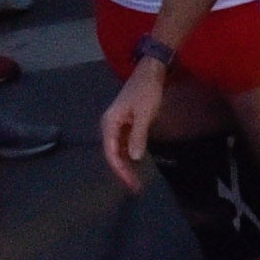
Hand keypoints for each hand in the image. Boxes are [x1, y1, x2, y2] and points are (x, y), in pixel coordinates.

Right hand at [99, 60, 167, 189]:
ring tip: (135, 181)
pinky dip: (129, 155)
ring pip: (118, 150)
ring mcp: (117, 125)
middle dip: (122, 171)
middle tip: (135, 187)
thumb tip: (133, 158)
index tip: (129, 183)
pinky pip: (124, 144)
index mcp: (109, 123)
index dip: (120, 169)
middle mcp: (109, 125)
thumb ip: (139, 136)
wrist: (150, 71)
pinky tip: (136, 165)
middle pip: (113, 154)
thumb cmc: (147, 91)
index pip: (111, 153)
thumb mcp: (145, 114)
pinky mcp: (126, 124)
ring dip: (126, 165)